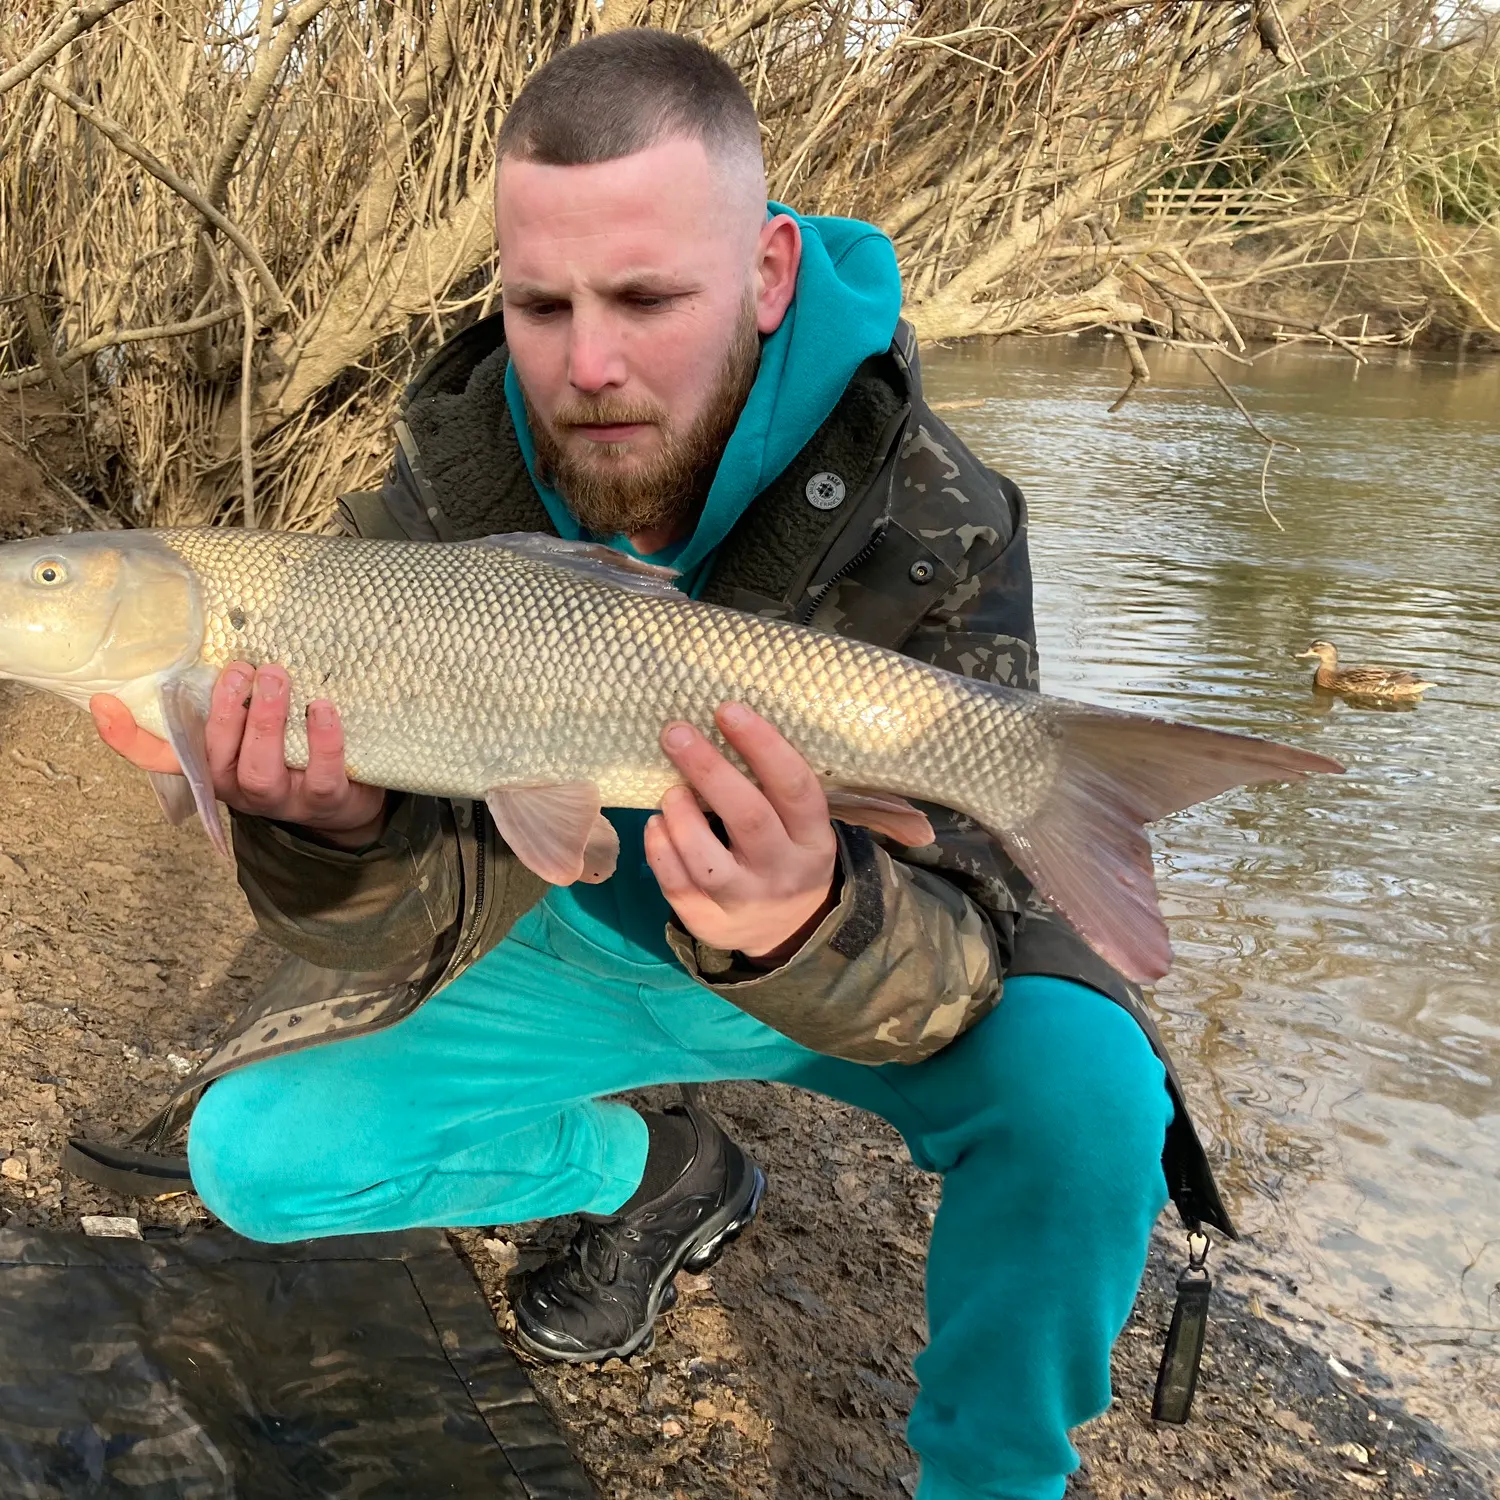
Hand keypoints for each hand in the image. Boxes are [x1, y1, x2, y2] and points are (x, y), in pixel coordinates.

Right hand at [90, 662, 387, 849]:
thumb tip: (220, 640)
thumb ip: (235, 699)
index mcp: (212, 766)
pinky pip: (320, 773)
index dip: (126, 737)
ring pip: (260, 769)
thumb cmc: (292, 751)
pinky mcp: (324, 799)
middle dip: (225, 710)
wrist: (345, 802)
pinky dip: (322, 740)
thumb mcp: (256, 727)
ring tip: (276, 677)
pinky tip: (322, 707)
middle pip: (214, 756)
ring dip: (266, 720)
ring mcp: (280, 798)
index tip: (103, 702)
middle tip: (241, 668)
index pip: (159, 757)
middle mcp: (236, 787)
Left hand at [645, 702, 838, 964]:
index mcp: (813, 838)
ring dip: (681, 816)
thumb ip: (771, 787)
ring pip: (708, 861)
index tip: (727, 709)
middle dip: (709, 769)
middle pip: (749, 818)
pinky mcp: (709, 922)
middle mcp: (783, 870)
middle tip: (676, 732)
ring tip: (670, 791)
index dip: (763, 745)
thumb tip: (719, 724)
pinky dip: (660, 849)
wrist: (790, 930)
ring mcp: (746, 901)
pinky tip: (657, 823)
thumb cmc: (786, 852)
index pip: (795, 787)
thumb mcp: (799, 825)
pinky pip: (677, 886)